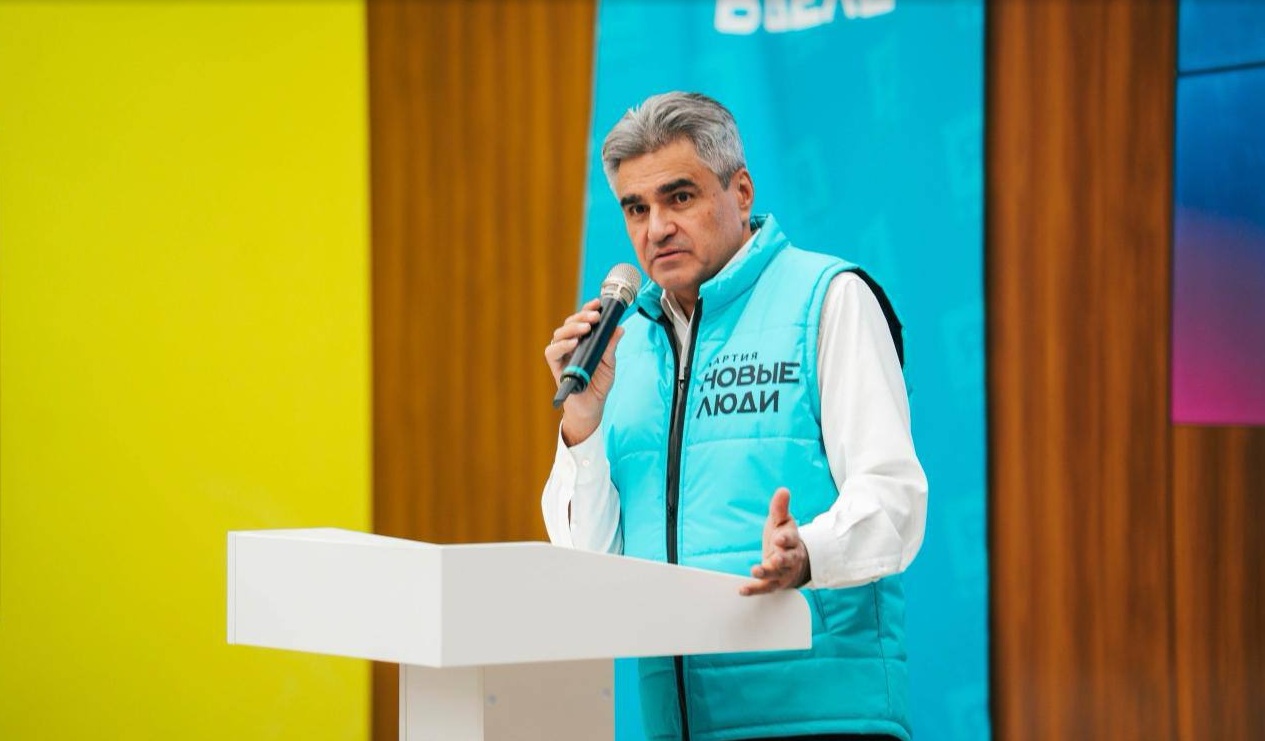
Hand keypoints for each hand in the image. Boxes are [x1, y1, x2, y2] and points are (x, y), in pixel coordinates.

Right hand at [544, 297, 624, 444]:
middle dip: (581, 316)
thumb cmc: (598, 384)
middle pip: (569, 323)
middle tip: (594, 316)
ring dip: (572, 328)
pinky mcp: (555, 366)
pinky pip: (552, 351)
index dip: (587, 309)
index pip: (582, 320)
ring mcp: (561, 355)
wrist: (591, 407)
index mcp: (582, 341)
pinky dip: (561, 345)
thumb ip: (611, 346)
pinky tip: (573, 343)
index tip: (598, 303)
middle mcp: (569, 345)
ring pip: (559, 333)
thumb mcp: (609, 363)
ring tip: (586, 328)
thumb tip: (619, 328)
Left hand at [740, 488, 810, 595]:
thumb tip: (783, 490)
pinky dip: (754, 589)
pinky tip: (742, 589)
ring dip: (766, 573)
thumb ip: (780, 508)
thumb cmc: (785, 539)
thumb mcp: (782, 522)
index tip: (779, 537)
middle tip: (775, 559)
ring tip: (755, 570)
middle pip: (788, 559)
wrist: (795, 562)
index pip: (791, 539)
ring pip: (776, 575)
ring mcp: (782, 573)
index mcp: (792, 541)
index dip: (786, 539)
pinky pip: (764, 588)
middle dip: (782, 559)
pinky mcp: (773, 584)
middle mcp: (790, 559)